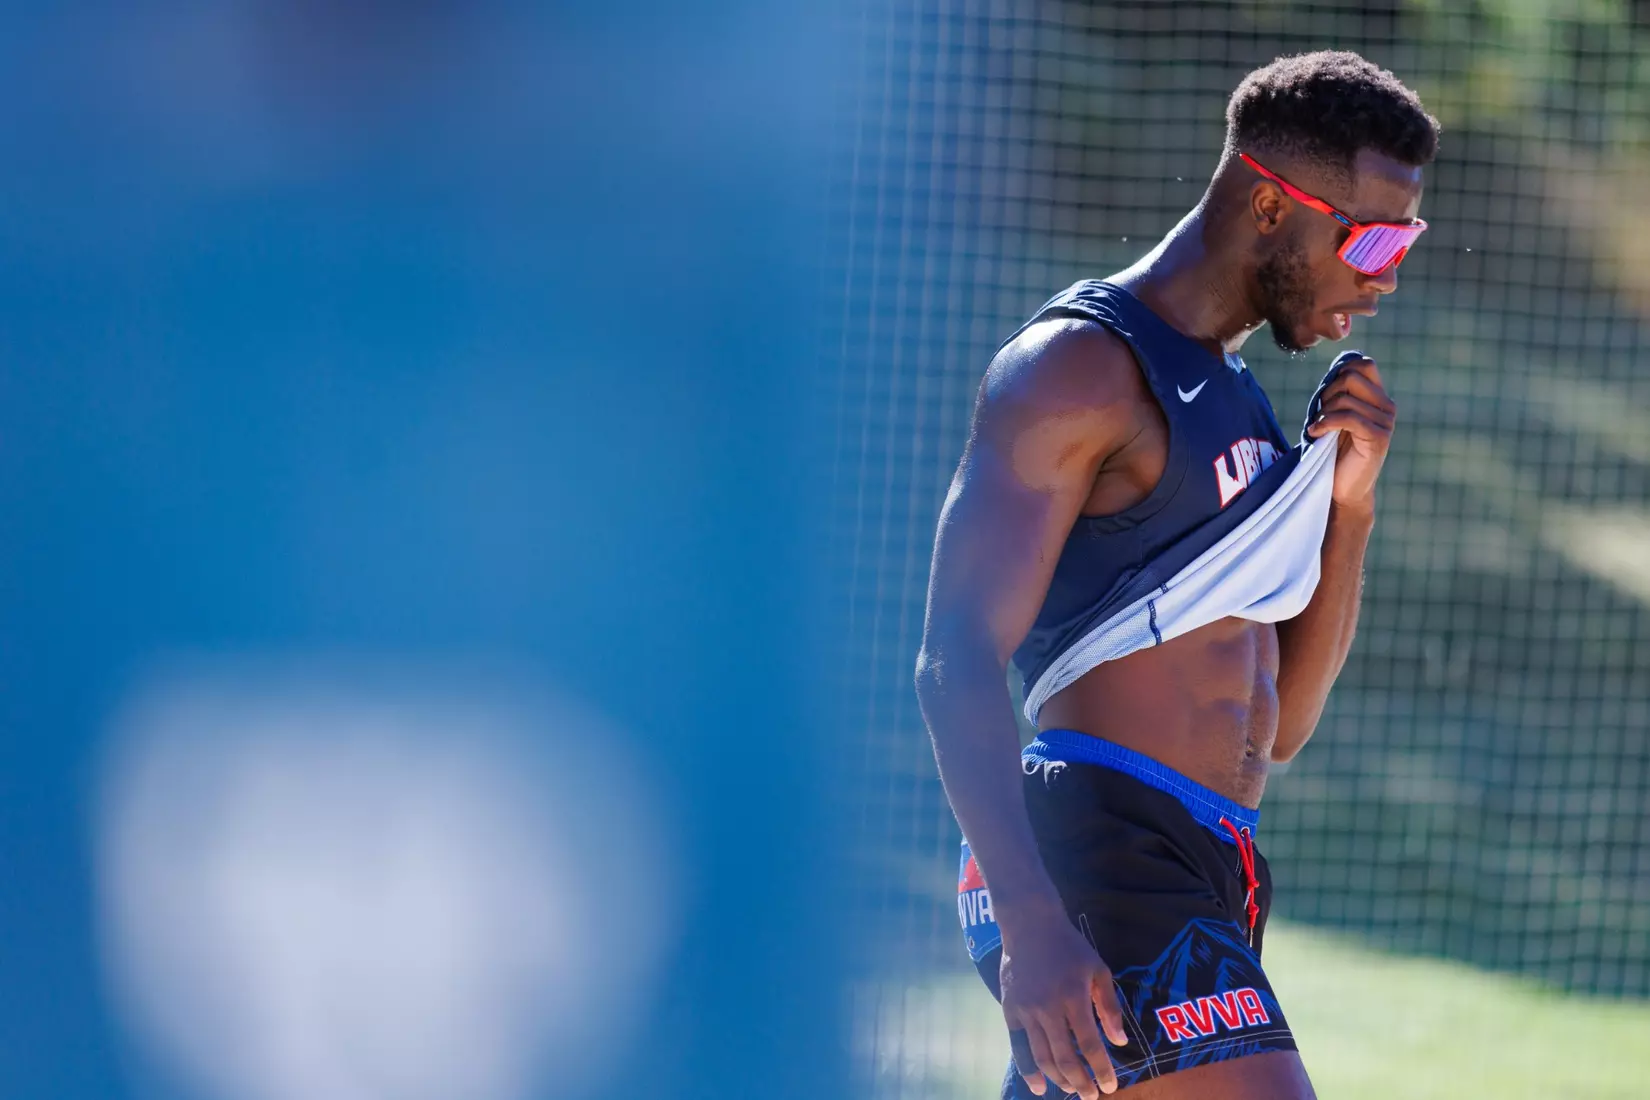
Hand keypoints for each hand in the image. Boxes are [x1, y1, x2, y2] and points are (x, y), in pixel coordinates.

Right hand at [999, 911, 1129, 1097]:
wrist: (1029, 925)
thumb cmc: (1069, 947)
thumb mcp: (1098, 969)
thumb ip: (1109, 1007)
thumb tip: (1119, 1042)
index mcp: (1073, 997)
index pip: (1089, 1044)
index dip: (1101, 1069)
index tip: (1110, 1087)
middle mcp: (1048, 1008)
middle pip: (1065, 1057)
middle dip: (1081, 1082)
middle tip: (1092, 1096)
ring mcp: (1026, 1010)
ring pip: (1042, 1056)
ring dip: (1059, 1079)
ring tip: (1072, 1089)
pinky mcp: (1010, 1010)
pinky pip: (1018, 1046)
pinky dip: (1028, 1069)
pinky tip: (1039, 1086)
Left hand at [1305, 355, 1395, 509]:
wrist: (1343, 488)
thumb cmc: (1334, 451)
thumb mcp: (1335, 415)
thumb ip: (1339, 392)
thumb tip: (1339, 364)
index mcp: (1378, 397)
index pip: (1364, 364)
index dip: (1339, 371)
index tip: (1325, 394)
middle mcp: (1387, 406)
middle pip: (1351, 376)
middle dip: (1327, 392)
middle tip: (1319, 414)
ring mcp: (1385, 422)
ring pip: (1346, 399)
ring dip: (1323, 412)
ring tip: (1317, 428)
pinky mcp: (1378, 438)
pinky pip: (1348, 418)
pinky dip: (1325, 424)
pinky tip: (1316, 434)